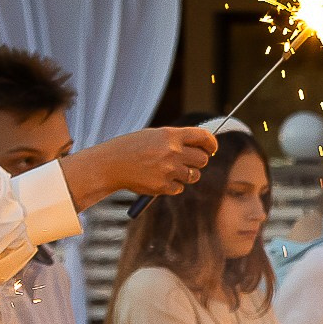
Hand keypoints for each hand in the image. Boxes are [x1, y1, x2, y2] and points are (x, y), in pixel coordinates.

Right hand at [60, 126, 219, 209]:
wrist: (110, 164)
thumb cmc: (132, 148)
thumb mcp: (154, 136)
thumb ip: (177, 140)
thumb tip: (203, 147)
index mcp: (170, 135)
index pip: (204, 137)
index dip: (212, 143)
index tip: (212, 149)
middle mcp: (172, 151)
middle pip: (203, 159)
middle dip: (198, 161)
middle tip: (187, 161)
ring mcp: (169, 170)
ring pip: (194, 175)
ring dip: (187, 174)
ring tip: (169, 170)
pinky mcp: (163, 186)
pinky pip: (180, 188)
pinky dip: (173, 185)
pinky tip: (158, 178)